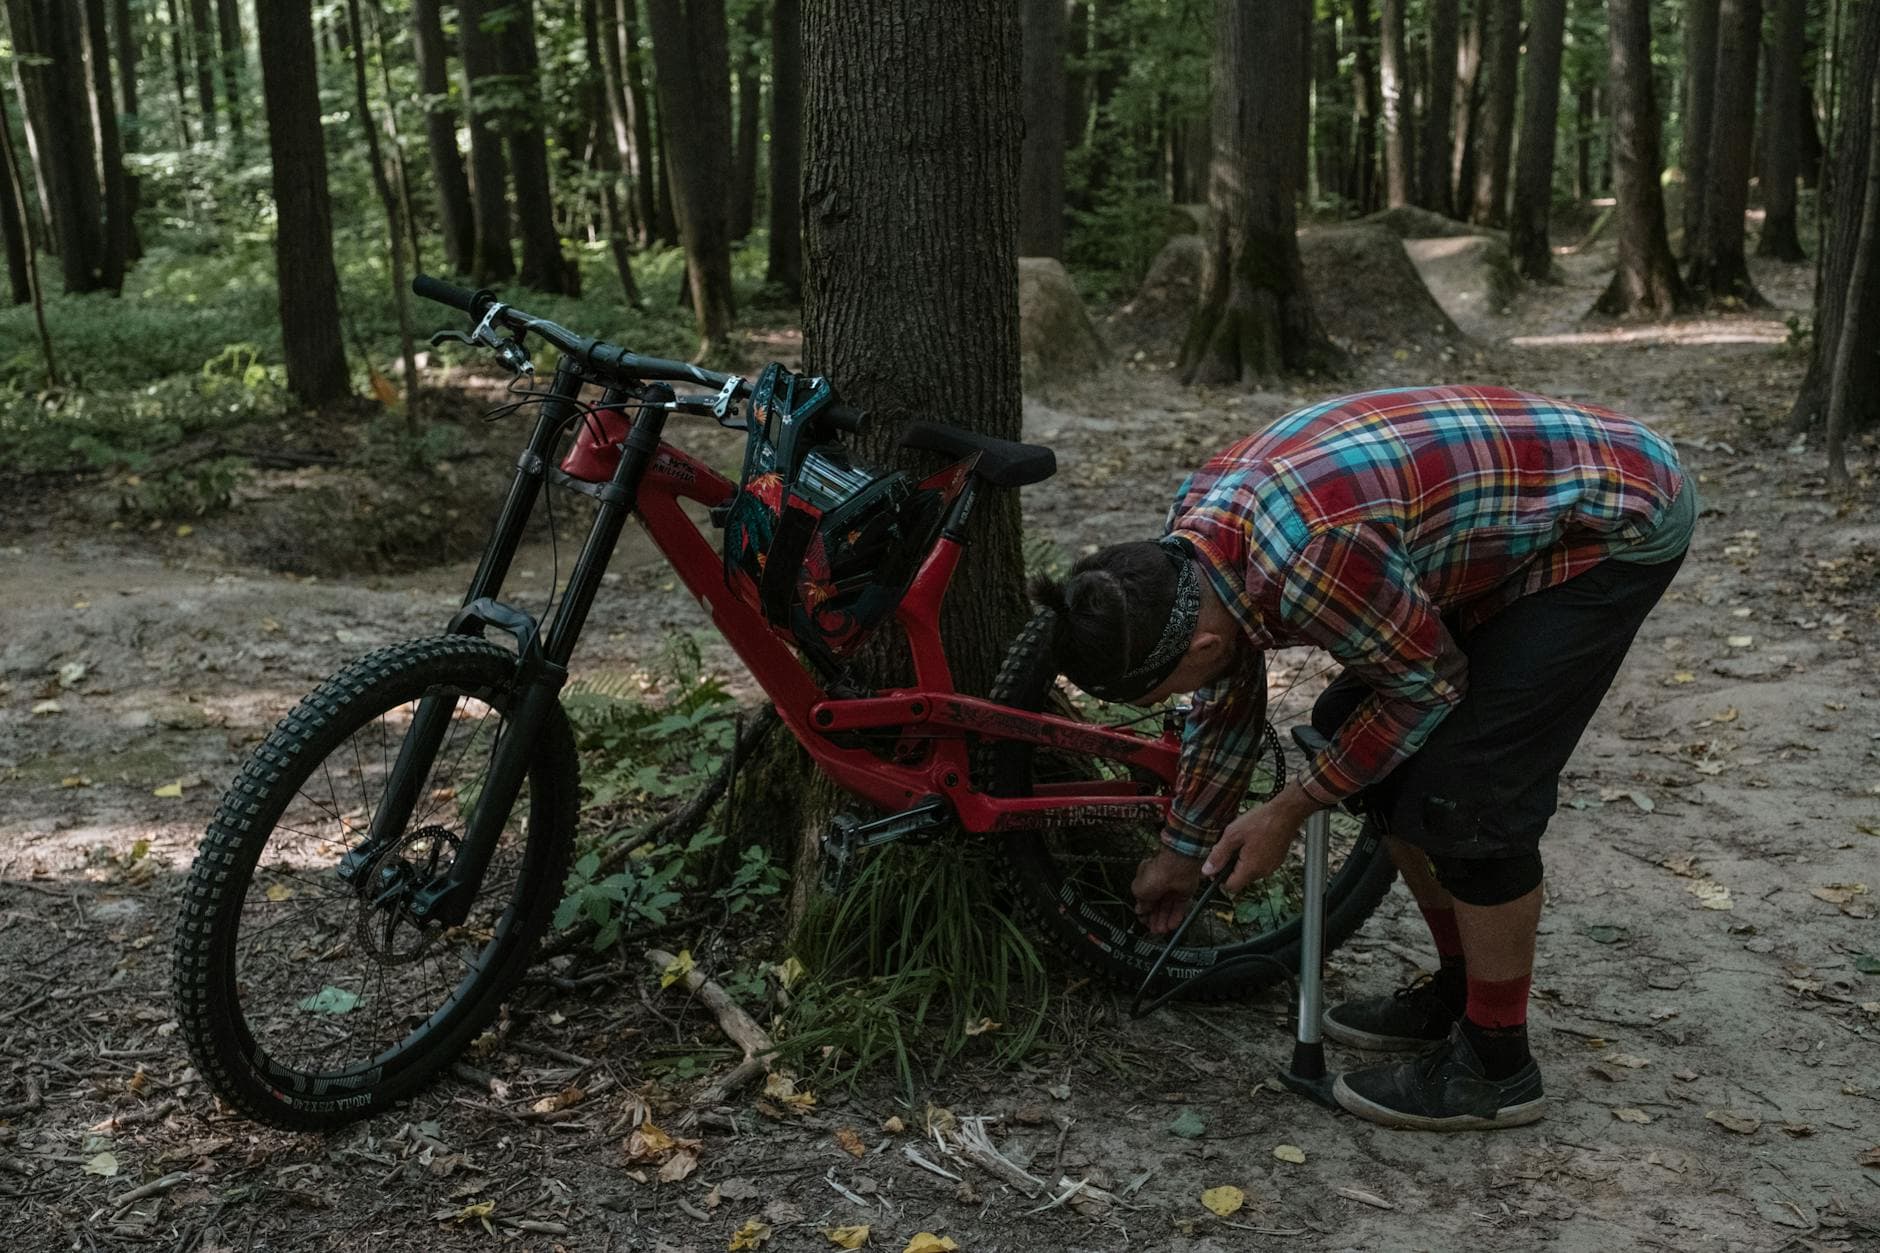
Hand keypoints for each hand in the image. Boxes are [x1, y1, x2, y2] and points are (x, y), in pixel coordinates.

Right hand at [1132, 847, 1203, 934]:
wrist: (1175, 868)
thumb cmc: (1156, 873)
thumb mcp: (1139, 891)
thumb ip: (1141, 903)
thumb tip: (1140, 910)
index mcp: (1145, 881)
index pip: (1144, 901)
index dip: (1144, 913)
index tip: (1144, 922)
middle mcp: (1159, 885)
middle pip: (1157, 906)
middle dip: (1155, 919)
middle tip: (1154, 929)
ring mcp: (1171, 889)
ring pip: (1167, 908)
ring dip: (1164, 920)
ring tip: (1162, 930)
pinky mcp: (1183, 893)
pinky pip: (1179, 908)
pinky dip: (1176, 917)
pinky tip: (1172, 925)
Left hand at [1202, 781, 1320, 893]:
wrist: (1286, 813)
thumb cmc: (1261, 821)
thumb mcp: (1232, 834)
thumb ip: (1218, 855)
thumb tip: (1207, 871)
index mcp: (1251, 869)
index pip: (1230, 887)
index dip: (1219, 879)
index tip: (1216, 865)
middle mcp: (1263, 872)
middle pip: (1240, 879)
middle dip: (1230, 867)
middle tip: (1229, 847)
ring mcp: (1272, 867)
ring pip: (1249, 872)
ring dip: (1242, 861)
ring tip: (1242, 842)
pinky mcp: (1276, 861)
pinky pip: (1260, 865)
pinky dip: (1253, 857)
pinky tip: (1252, 841)